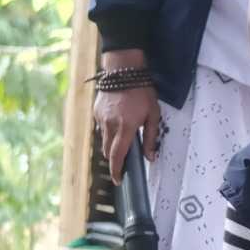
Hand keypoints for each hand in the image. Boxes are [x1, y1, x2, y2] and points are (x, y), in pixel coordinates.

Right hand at [94, 50, 160, 179]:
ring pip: (104, 140)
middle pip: (108, 151)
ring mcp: (101, 118)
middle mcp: (110, 125)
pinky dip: (108, 131)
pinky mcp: (96, 112)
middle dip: (114, 160)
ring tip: (122, 139)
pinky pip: (101, 128)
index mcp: (125, 127)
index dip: (117, 170)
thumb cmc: (141, 90)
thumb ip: (151, 137)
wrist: (123, 70)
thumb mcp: (153, 114)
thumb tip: (150, 156)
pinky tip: (117, 123)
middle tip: (123, 163)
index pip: (117, 156)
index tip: (118, 179)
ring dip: (111, 145)